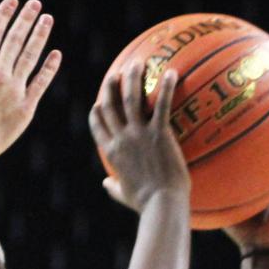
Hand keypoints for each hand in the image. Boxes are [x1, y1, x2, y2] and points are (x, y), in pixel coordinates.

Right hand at [0, 0, 62, 161]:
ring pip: (31, 56)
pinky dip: (50, 67)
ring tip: (47, 20)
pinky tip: (56, 54)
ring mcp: (15, 89)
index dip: (4, 14)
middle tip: (35, 4)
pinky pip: (41, 82)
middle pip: (15, 39)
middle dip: (26, 18)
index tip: (13, 1)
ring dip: (40, 36)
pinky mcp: (26, 106)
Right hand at [91, 59, 191, 212]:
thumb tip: (106, 183)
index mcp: (112, 152)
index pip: (97, 124)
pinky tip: (171, 72)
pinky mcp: (159, 134)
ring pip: (130, 99)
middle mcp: (121, 139)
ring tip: (137, 63)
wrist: (162, 205)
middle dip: (110, 86)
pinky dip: (165, 87)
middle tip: (117, 72)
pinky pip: (161, 105)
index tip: (100, 99)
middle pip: (109, 105)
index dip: (97, 108)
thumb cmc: (145, 203)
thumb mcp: (123, 194)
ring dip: (132, 78)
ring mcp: (139, 135)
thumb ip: (113, 186)